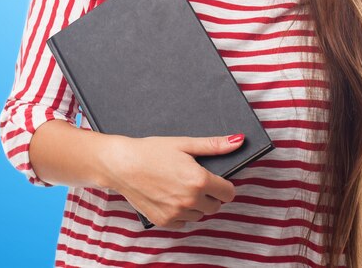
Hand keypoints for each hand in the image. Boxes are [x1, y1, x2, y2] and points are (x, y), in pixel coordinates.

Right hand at [103, 133, 244, 228]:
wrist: (122, 164)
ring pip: (200, 215)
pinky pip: (183, 222)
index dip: (224, 184)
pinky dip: (182, 212)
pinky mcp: (164, 221)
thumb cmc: (152, 150)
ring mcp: (176, 213)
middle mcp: (190, 200)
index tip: (215, 178)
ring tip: (181, 186)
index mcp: (199, 180)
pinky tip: (171, 196)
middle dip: (211, 194)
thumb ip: (214, 145)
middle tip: (195, 179)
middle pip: (216, 206)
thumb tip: (238, 140)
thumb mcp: (184, 143)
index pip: (228, 193)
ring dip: (197, 204)